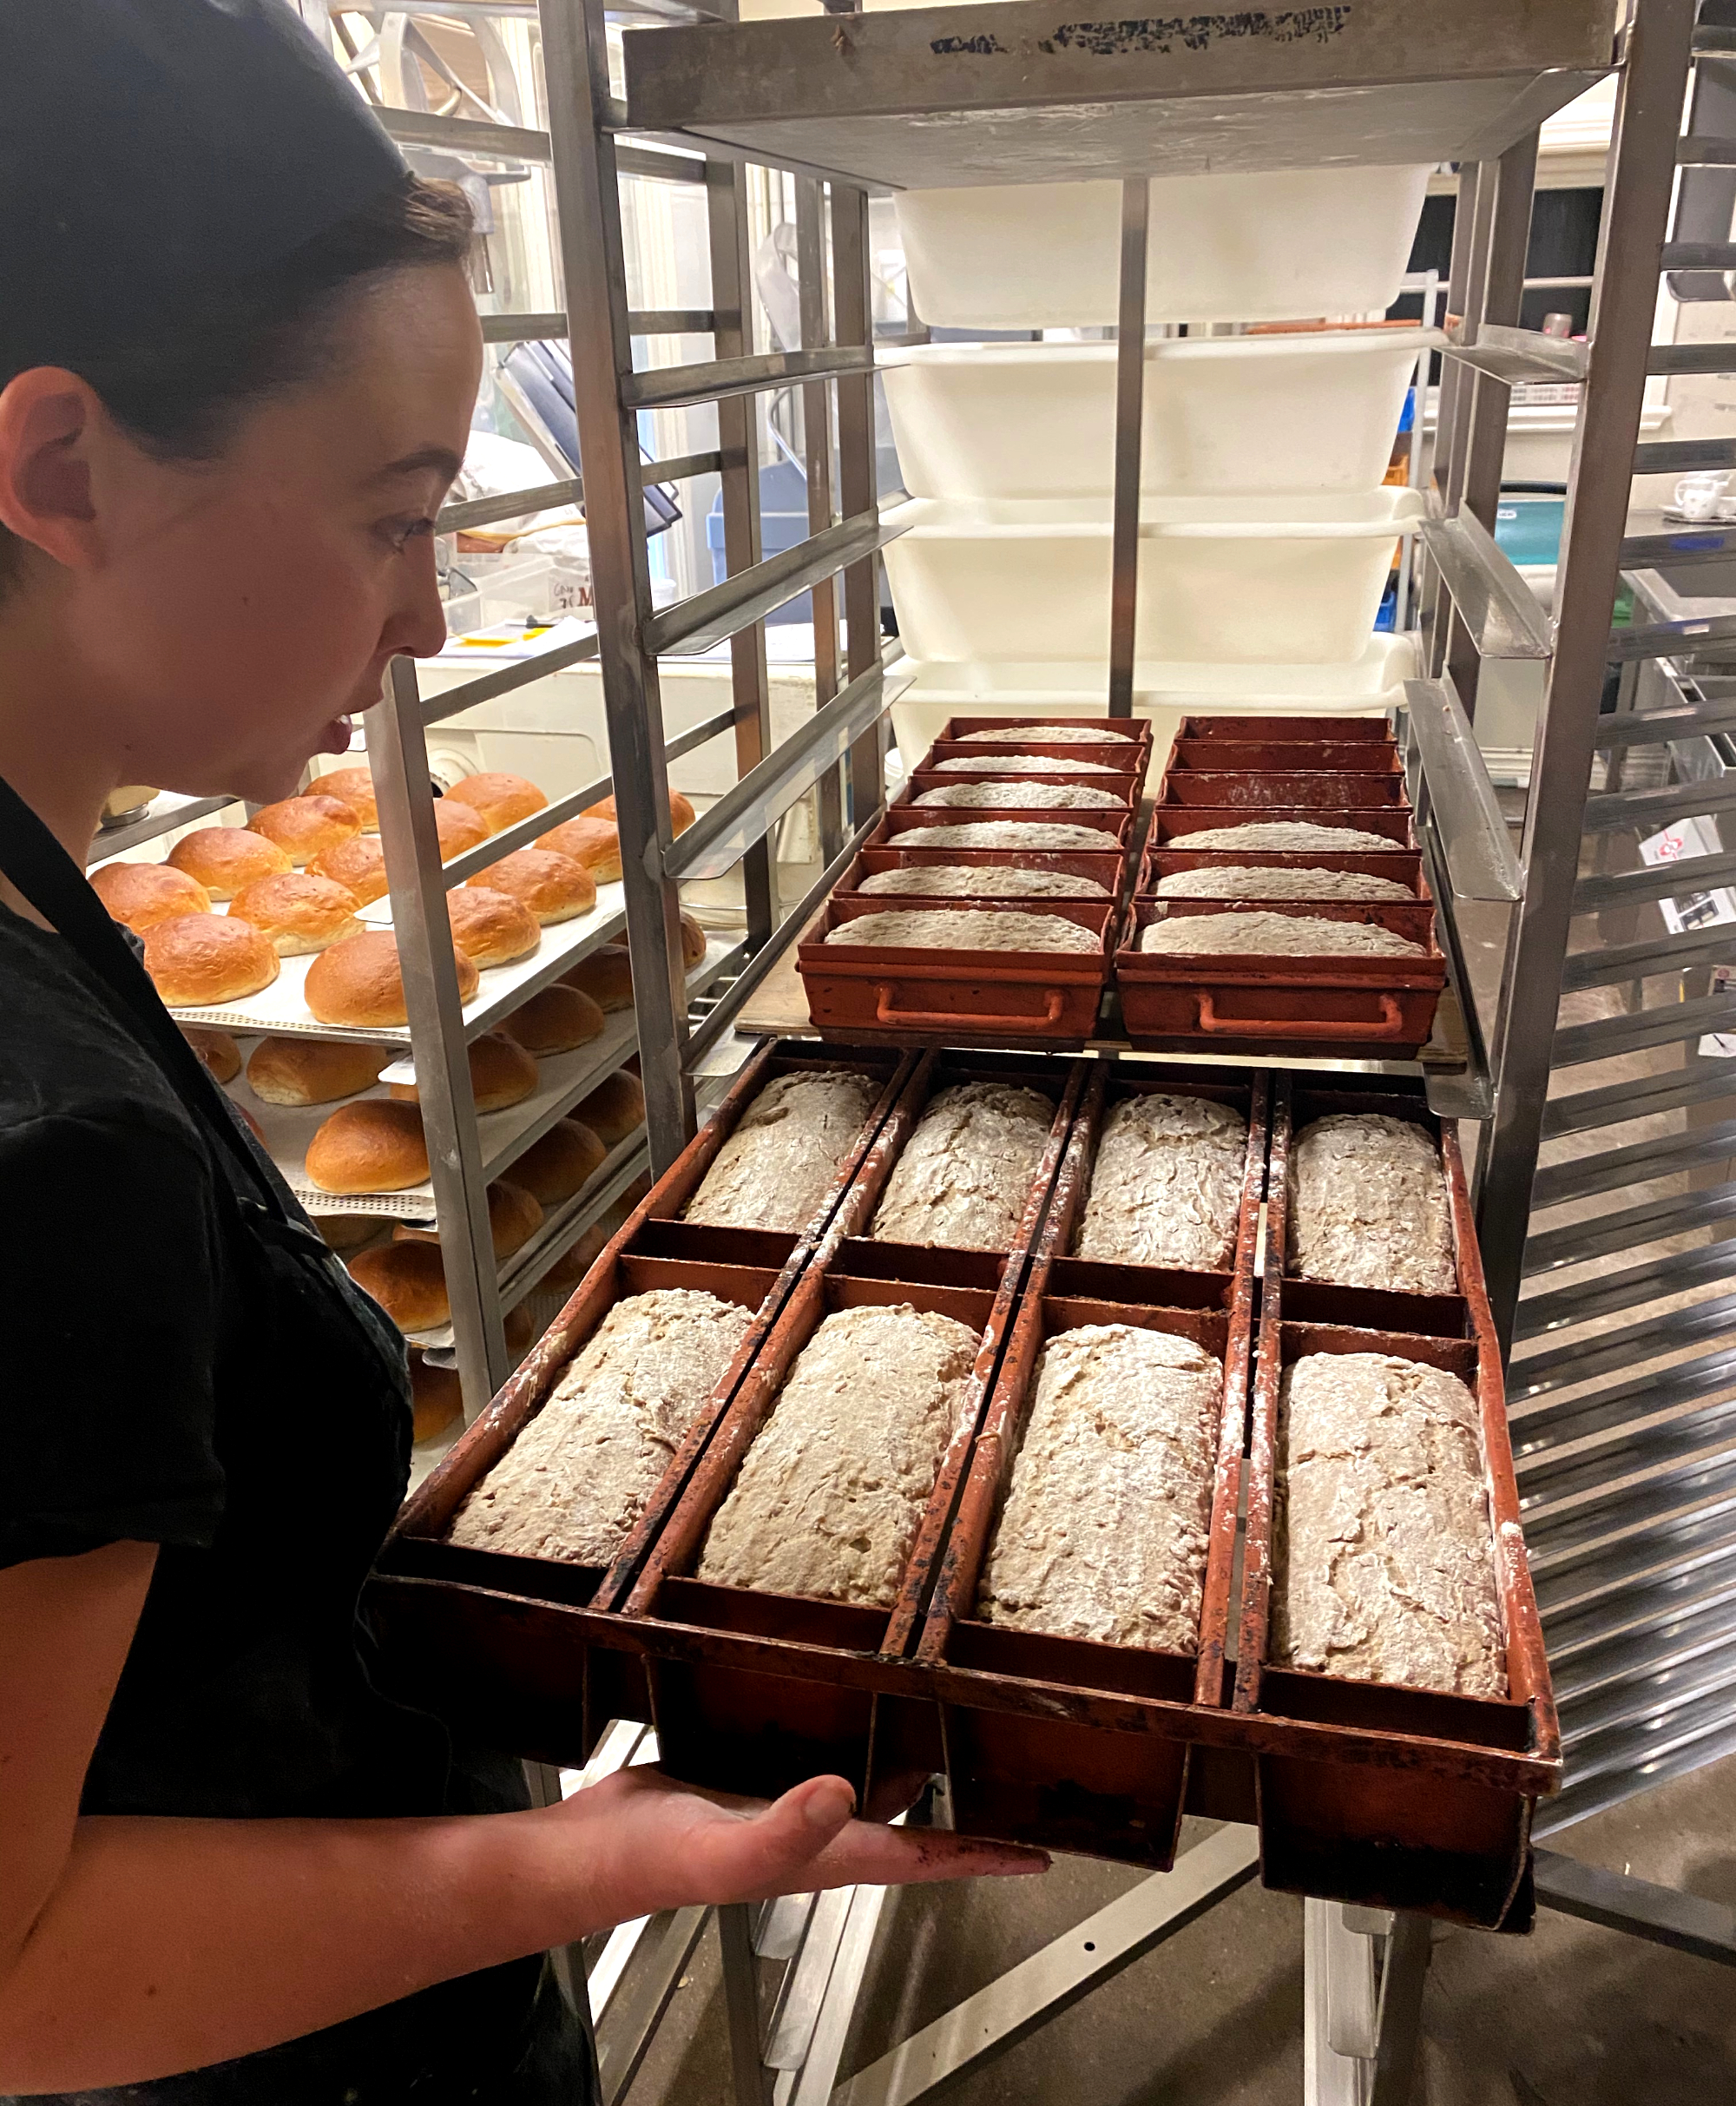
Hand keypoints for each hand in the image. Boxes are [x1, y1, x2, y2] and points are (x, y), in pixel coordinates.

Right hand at [549, 1765, 1047, 1923]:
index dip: (985, 1854)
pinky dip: (855, 1727)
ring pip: (875, 1783)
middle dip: (966, 1810)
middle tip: (1014, 1781)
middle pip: (916, 1825)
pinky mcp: (763, 1770)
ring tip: (960, 1727)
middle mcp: (822, 1829)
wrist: (598, 1848)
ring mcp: (794, 1802)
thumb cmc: (655, 1862)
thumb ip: (788, 1828)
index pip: (927, 1858)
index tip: (1037, 1851)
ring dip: (918, 1765)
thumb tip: (846, 1790)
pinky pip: (827, 1749)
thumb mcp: (727, 1849)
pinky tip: (858, 1696)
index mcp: (830, 1854)